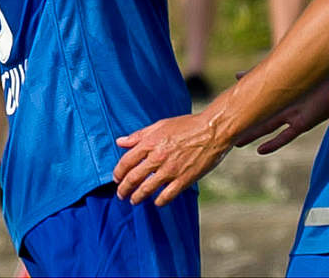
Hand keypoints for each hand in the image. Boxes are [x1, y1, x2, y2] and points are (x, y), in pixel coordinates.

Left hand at [112, 113, 230, 206]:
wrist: (212, 131)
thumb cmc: (187, 125)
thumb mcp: (160, 125)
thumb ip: (139, 135)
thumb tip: (120, 142)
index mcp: (150, 143)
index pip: (126, 161)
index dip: (118, 172)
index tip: (116, 179)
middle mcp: (157, 157)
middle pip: (134, 177)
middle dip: (124, 189)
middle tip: (121, 195)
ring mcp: (171, 170)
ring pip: (147, 188)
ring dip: (137, 197)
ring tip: (134, 201)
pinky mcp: (185, 179)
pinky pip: (168, 195)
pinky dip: (160, 201)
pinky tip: (156, 202)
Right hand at [232, 79, 328, 153]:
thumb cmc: (315, 74)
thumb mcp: (284, 71)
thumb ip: (261, 74)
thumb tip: (236, 75)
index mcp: (278, 95)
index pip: (254, 104)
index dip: (240, 111)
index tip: (225, 117)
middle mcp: (283, 106)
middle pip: (258, 118)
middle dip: (243, 126)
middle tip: (226, 135)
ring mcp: (292, 115)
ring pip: (267, 127)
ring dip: (253, 135)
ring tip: (236, 143)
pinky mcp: (303, 122)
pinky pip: (286, 136)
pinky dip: (274, 143)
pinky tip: (260, 150)